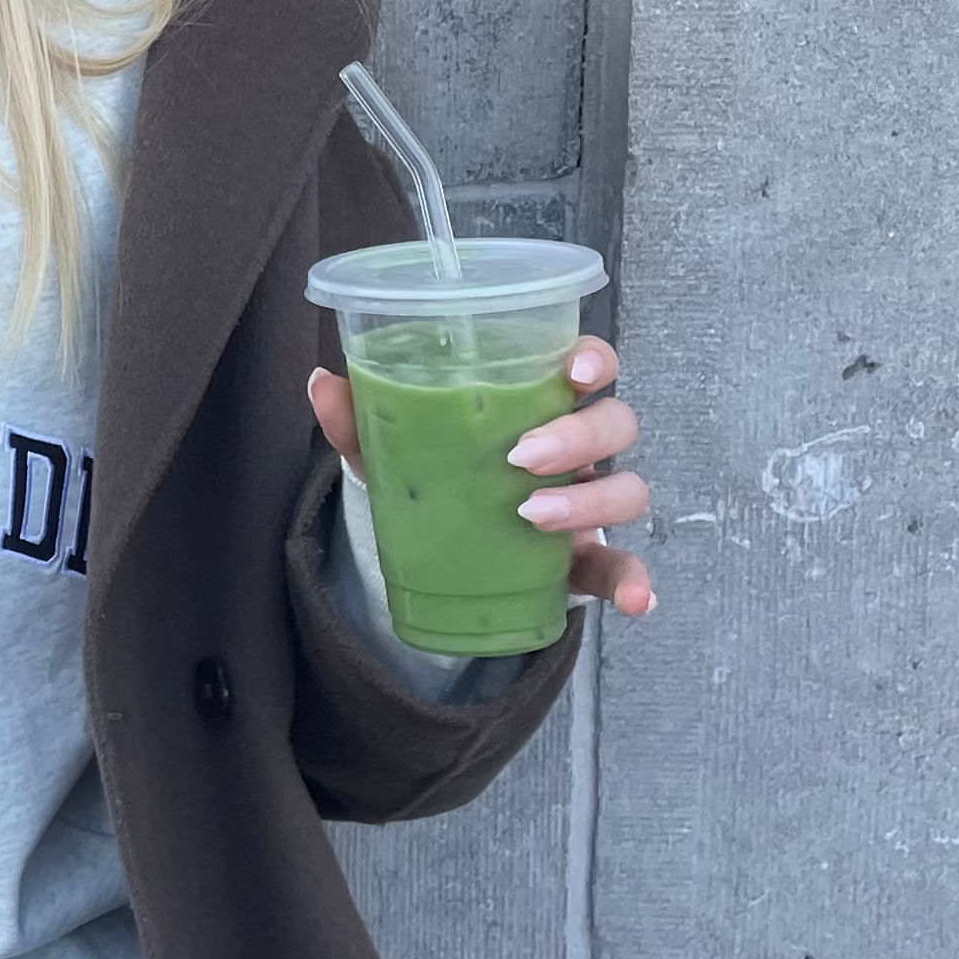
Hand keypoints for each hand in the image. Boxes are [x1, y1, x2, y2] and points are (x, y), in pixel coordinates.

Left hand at [307, 335, 654, 618]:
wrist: (438, 549)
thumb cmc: (434, 475)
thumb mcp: (392, 449)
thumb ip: (360, 420)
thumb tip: (322, 383)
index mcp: (540, 403)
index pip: (589, 366)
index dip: (593, 360)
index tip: (571, 372)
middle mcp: (578, 449)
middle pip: (615, 423)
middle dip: (579, 434)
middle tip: (521, 455)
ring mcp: (588, 504)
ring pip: (626, 489)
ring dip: (589, 501)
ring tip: (530, 515)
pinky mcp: (585, 560)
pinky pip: (622, 566)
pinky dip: (634, 581)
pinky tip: (635, 598)